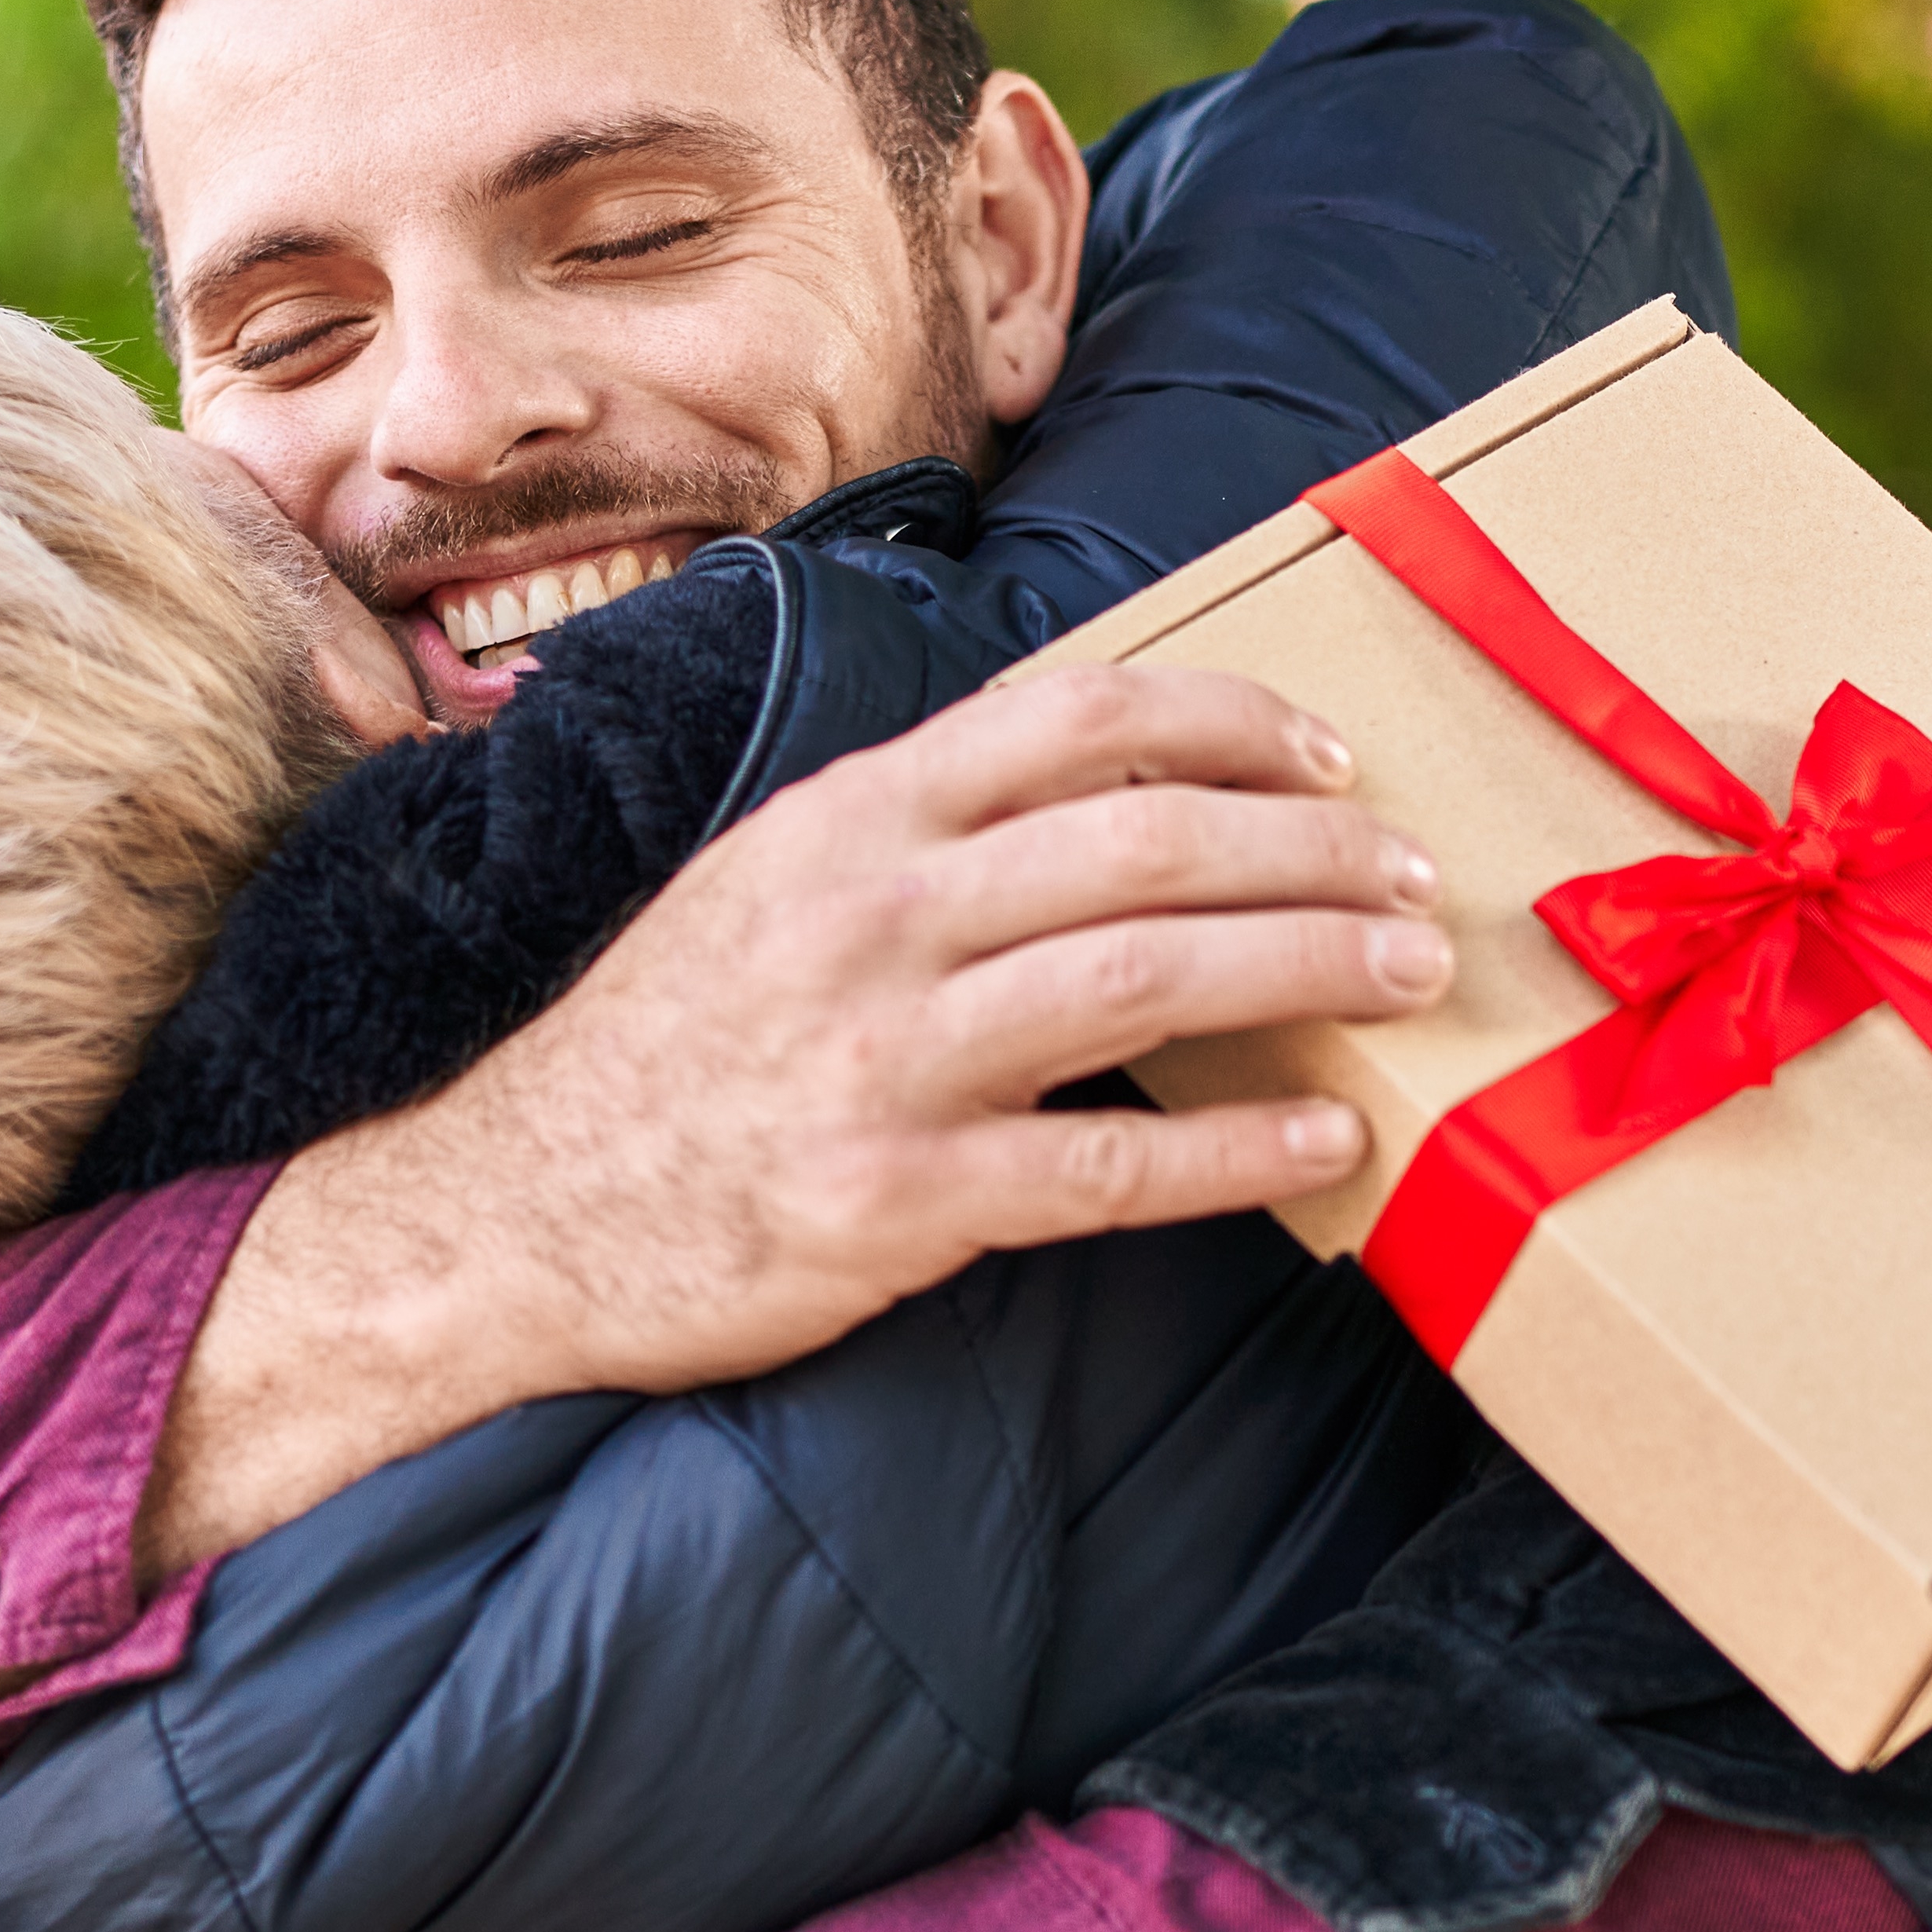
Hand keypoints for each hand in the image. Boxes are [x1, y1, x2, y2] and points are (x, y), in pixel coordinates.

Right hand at [144, 660, 1450, 1573]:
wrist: (510, 1213)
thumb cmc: (669, 1050)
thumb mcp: (773, 885)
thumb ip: (925, 836)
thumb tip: (1108, 802)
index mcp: (853, 821)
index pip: (1078, 717)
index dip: (1234, 722)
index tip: (1335, 758)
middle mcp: (872, 916)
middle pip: (1145, 840)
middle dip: (1314, 847)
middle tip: (1421, 879)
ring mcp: (880, 1060)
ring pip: (1142, 979)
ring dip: (1302, 967)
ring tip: (1407, 975)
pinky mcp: (889, 1201)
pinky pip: (1103, 1172)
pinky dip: (1231, 1155)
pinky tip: (1323, 1142)